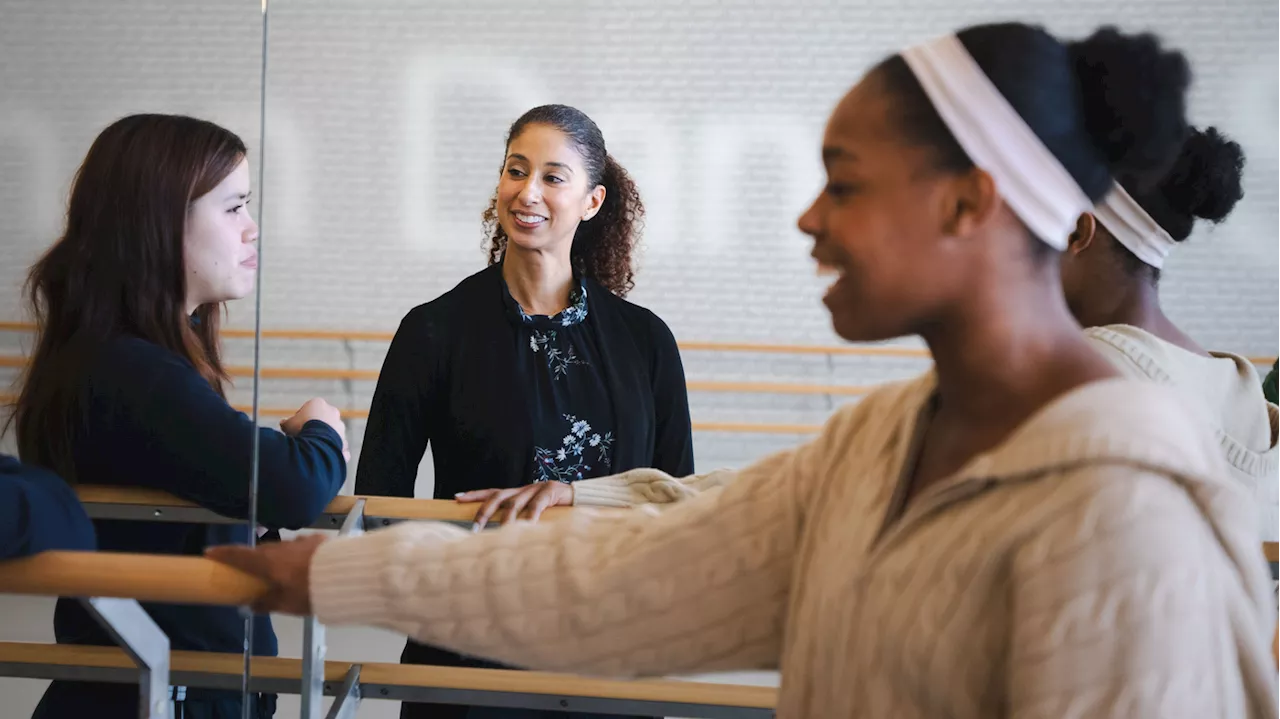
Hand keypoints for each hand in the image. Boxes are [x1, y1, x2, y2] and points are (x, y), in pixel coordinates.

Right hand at [205, 534, 326, 615]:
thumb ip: (266, 603)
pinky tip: (304, 566)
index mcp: (268, 562)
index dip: (223, 554)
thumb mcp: (287, 604)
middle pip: (262, 552)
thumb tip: (248, 605)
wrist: (347, 575)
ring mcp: (301, 541)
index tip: (209, 552)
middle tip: (252, 572)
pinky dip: (297, 555)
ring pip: (283, 549)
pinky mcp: (318, 540)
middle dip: (255, 560)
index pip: (239, 556)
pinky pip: (301, 547)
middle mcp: (282, 547)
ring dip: (279, 558)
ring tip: (283, 574)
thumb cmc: (311, 592)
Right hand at [281, 398, 349, 460]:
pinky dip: (329, 449)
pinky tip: (320, 454)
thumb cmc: (301, 430)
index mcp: (318, 403)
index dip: (299, 419)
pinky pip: (336, 445)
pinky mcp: (343, 439)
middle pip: (321, 419)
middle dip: (313, 427)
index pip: (308, 409)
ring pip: (329, 432)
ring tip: (310, 447)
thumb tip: (283, 422)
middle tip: (303, 437)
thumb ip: (286, 422)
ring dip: (322, 438)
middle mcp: (332, 412)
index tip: (294, 427)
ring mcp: (340, 426)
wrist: (317, 442)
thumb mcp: (288, 425)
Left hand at [456, 481, 572, 530]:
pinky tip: (525, 528)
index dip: (474, 494)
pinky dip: (529, 518)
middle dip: (484, 512)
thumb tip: (504, 542)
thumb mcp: (536, 515)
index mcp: (519, 493)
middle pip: (498, 497)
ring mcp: (537, 488)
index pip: (492, 492)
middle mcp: (524, 488)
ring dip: (505, 520)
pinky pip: (537, 506)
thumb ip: (521, 523)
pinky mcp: (550, 492)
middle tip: (474, 529)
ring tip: (499, 534)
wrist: (583, 497)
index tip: (456, 498)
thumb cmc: (557, 510)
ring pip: (515, 503)